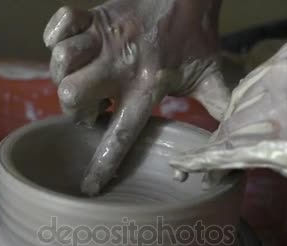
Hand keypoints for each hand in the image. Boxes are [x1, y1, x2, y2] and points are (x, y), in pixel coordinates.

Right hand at [44, 0, 227, 194]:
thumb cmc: (198, 38)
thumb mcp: (212, 77)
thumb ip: (220, 110)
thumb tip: (230, 145)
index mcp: (148, 85)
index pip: (120, 132)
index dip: (103, 163)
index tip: (89, 187)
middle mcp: (120, 64)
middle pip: (72, 95)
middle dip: (74, 109)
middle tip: (91, 106)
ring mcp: (105, 36)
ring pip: (62, 59)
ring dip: (64, 73)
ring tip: (81, 76)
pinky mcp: (96, 13)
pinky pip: (61, 21)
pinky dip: (56, 33)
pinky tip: (70, 43)